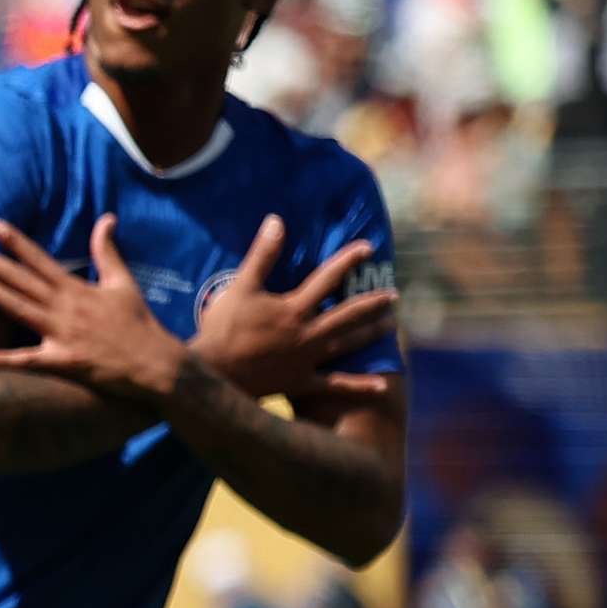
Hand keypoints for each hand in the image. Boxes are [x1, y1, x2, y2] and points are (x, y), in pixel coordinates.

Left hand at [0, 216, 188, 405]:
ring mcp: (62, 335)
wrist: (154, 362)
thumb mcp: (123, 282)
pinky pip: (28, 361)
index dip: (16, 243)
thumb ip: (107, 251)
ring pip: (20, 310)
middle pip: (22, 281)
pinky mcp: (63, 362)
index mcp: (76, 289)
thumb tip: (106, 218)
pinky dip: (5, 361)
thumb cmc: (137, 322)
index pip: (39, 260)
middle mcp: (65, 308)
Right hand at [188, 215, 399, 400]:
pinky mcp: (300, 382)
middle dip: (372, 302)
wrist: (212, 374)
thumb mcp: (240, 287)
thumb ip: (262, 255)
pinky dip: (359, 387)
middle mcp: (307, 333)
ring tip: (391, 325)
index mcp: (293, 308)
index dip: (349, 261)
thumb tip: (277, 221)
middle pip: (348, 314)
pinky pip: (335, 386)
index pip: (327, 278)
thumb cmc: (221, 330)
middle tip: (394, 296)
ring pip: (347, 344)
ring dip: (371, 334)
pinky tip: (381, 386)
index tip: (368, 248)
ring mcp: (306, 360)